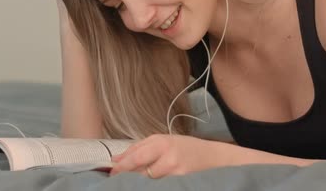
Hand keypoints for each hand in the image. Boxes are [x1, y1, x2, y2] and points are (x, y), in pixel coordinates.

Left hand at [109, 134, 229, 177]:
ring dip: (139, 184)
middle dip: (128, 177)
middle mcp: (169, 159)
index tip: (112, 173)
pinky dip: (153, 186)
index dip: (121, 168)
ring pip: (148, 183)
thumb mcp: (162, 140)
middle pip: (140, 173)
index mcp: (162, 143)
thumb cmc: (186, 147)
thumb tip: (115, 160)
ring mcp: (176, 175)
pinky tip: (150, 185)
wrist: (214, 158)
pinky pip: (160, 188)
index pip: (136, 157)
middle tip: (119, 180)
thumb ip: (137, 148)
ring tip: (134, 182)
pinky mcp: (181, 185)